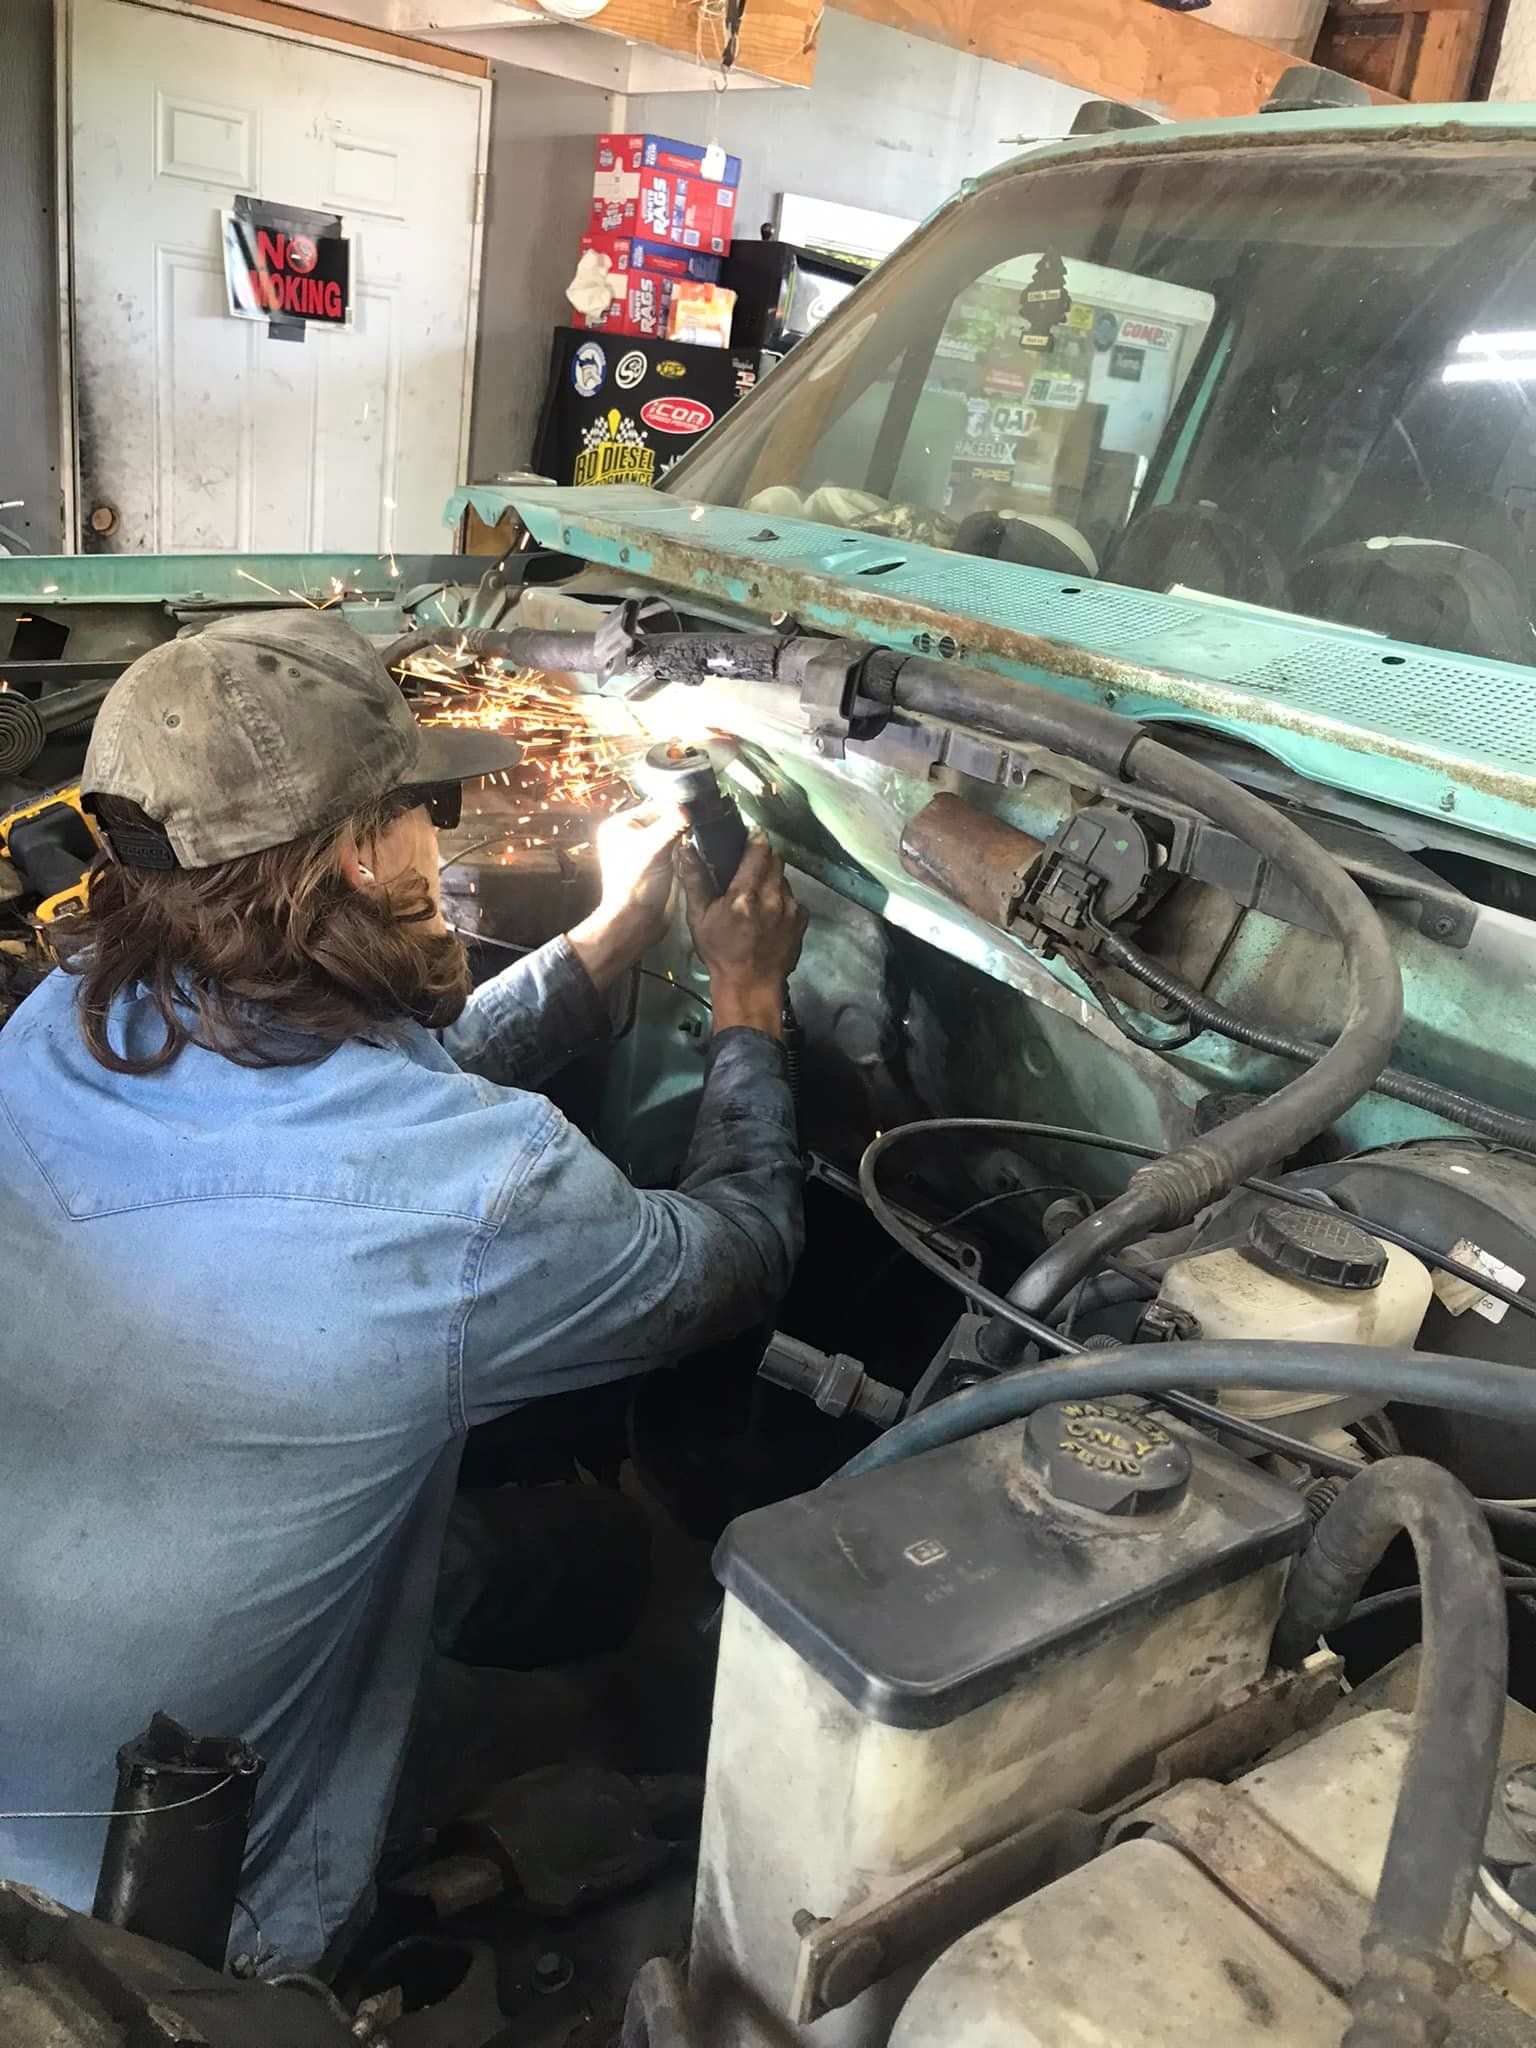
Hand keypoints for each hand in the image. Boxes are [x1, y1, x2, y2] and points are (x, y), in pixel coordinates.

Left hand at [568, 799, 684, 987]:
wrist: (637, 921)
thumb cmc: (637, 885)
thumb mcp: (654, 848)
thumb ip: (671, 825)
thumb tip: (687, 809)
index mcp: (620, 825)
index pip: (655, 806)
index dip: (675, 810)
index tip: (695, 815)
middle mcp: (631, 835)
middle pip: (665, 818)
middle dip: (681, 824)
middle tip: (698, 828)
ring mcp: (646, 850)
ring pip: (673, 833)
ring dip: (686, 837)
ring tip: (697, 841)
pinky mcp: (659, 864)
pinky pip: (677, 849)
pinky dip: (686, 850)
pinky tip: (694, 853)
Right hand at [681, 835, 806, 1036]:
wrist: (750, 986)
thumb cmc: (721, 953)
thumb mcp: (699, 918)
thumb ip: (694, 880)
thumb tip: (686, 848)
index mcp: (746, 895)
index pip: (759, 849)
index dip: (754, 838)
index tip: (748, 836)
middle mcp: (773, 898)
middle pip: (776, 859)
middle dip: (763, 858)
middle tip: (748, 868)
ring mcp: (792, 909)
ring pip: (784, 878)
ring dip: (772, 880)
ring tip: (756, 897)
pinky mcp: (802, 920)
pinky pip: (793, 898)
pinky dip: (782, 899)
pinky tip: (768, 914)